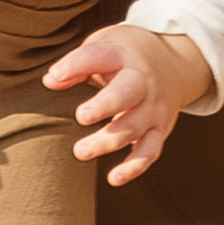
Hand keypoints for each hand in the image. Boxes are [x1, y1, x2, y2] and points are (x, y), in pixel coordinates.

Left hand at [43, 23, 211, 185]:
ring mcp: (153, 107)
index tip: (54, 76)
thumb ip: (77, 63)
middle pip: (127, 92)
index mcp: (122, 55)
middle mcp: (142, 81)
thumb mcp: (103, 46)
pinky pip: (150, 151)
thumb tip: (50, 80)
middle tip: (81, 116)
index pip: (99, 56)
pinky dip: (134, 167)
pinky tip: (114, 178)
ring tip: (80, 151)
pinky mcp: (159, 129)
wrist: (174, 63)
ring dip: (108, 141)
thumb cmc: (124, 56)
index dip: (76, 65)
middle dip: (106, 105)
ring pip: (134, 127)